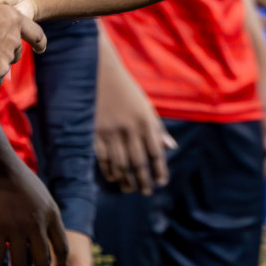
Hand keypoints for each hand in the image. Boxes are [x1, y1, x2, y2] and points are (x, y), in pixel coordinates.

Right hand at [0, 156, 67, 265]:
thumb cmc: (15, 178)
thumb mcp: (40, 195)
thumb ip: (44, 216)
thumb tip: (46, 235)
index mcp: (51, 214)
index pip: (61, 248)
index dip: (60, 265)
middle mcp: (37, 224)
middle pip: (43, 261)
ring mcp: (17, 227)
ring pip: (20, 264)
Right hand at [94, 45, 173, 194]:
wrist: (100, 74)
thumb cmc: (127, 91)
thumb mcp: (146, 106)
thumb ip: (157, 128)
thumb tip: (171, 147)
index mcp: (145, 121)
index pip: (156, 153)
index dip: (160, 171)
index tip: (162, 182)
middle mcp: (129, 128)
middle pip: (138, 163)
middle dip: (144, 181)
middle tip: (147, 192)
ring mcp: (111, 132)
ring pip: (120, 164)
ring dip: (126, 180)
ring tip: (130, 189)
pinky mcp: (94, 133)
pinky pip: (103, 158)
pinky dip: (109, 170)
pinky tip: (114, 178)